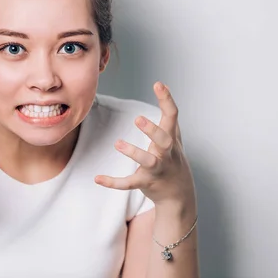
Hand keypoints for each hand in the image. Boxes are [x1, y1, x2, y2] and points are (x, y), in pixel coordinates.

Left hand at [94, 82, 195, 205]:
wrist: (179, 194)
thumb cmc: (173, 158)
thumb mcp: (174, 136)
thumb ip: (167, 115)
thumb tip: (162, 85)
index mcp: (172, 139)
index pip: (173, 116)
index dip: (167, 100)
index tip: (158, 84)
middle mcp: (167, 154)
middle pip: (164, 141)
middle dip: (153, 131)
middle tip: (137, 118)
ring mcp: (158, 169)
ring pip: (149, 162)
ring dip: (134, 153)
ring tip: (118, 143)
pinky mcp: (146, 182)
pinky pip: (129, 183)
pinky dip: (114, 182)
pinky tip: (98, 178)